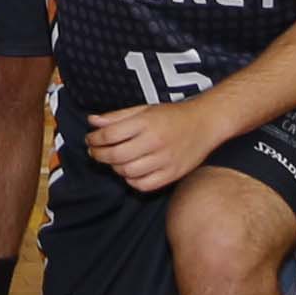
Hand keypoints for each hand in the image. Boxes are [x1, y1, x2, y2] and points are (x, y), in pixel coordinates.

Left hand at [83, 98, 212, 193]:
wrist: (205, 123)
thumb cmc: (172, 116)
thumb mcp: (144, 109)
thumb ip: (117, 116)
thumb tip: (92, 121)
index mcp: (146, 122)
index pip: (110, 135)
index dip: (94, 139)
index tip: (90, 140)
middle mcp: (155, 141)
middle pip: (116, 156)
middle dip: (99, 155)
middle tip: (94, 152)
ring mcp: (165, 160)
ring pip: (128, 172)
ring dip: (115, 168)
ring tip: (114, 160)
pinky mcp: (173, 174)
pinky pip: (144, 185)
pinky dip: (132, 181)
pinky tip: (130, 172)